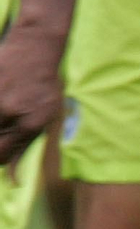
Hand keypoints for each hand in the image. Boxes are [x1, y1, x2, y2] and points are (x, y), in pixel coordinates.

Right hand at [0, 26, 64, 168]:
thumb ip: (26, 146)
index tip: (1, 153)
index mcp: (30, 124)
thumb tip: (13, 178)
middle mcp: (10, 113)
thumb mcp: (45, 116)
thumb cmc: (44, 86)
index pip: (2, 157)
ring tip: (6, 112)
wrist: (35, 49)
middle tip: (5, 129)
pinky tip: (3, 98)